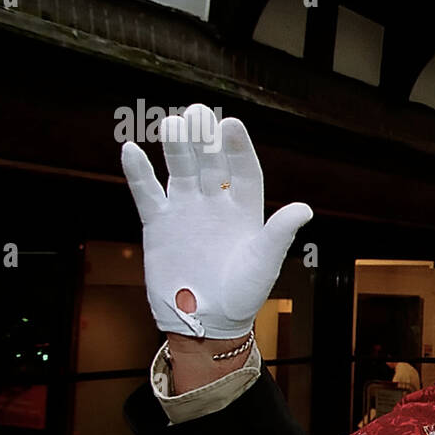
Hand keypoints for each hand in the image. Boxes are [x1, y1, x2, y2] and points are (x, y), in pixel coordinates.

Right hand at [121, 104, 311, 339]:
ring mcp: (186, 211)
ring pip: (180, 170)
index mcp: (246, 210)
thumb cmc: (242, 295)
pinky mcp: (159, 223)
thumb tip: (304, 209)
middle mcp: (216, 204)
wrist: (205, 322)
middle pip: (210, 164)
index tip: (230, 124)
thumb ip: (279, 233)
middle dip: (204, 139)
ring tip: (171, 124)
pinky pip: (147, 192)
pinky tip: (130, 150)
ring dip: (176, 148)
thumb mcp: (264, 263)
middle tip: (197, 112)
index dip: (237, 148)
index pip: (243, 170)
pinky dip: (139, 172)